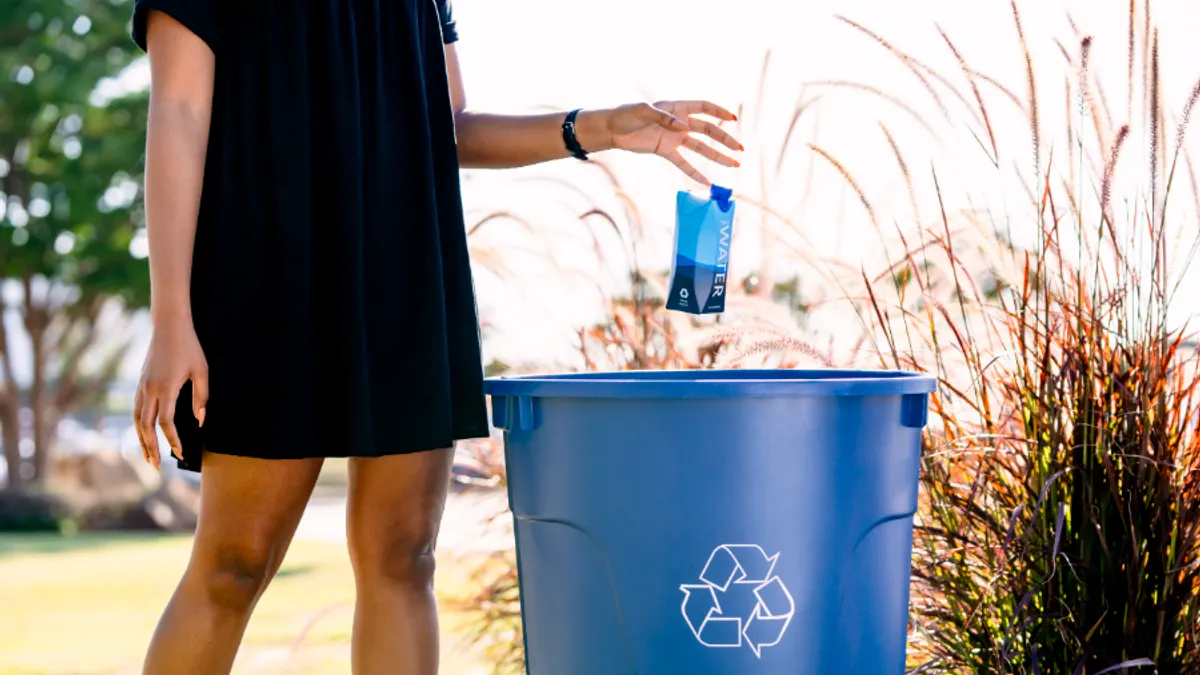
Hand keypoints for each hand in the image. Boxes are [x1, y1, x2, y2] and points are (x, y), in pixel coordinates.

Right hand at [133, 317, 207, 469]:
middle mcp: (149, 390)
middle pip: (146, 426)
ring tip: (148, 456)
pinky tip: (144, 435)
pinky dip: (139, 426)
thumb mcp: (201, 371)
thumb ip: (201, 398)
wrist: (169, 326)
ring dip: (141, 440)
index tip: (180, 453)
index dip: (173, 440)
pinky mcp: (140, 383)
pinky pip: (136, 410)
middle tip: (157, 467)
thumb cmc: (189, 347)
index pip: (166, 422)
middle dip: (151, 448)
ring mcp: (141, 386)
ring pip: (137, 420)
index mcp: (165, 388)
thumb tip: (200, 421)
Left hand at [603, 101, 742, 184]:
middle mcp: (679, 123)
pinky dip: (694, 172)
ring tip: (734, 164)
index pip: (704, 108)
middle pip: (708, 131)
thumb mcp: (643, 111)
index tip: (733, 119)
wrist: (612, 129)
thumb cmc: (627, 114)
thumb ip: (664, 117)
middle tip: (740, 149)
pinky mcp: (666, 151)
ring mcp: (674, 138)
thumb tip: (683, 127)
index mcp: (677, 108)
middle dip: (725, 140)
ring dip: (717, 156)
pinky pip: (684, 163)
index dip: (719, 112)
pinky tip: (707, 181)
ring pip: (701, 148)